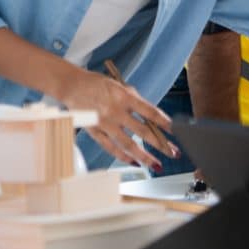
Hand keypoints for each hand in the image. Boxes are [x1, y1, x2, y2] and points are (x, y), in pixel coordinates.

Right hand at [56, 68, 179, 170]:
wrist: (72, 86)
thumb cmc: (98, 84)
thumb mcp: (120, 86)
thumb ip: (135, 100)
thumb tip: (151, 116)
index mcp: (124, 97)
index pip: (150, 112)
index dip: (164, 123)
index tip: (176, 131)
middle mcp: (115, 112)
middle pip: (142, 131)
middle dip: (160, 144)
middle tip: (173, 152)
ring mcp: (104, 124)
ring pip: (128, 145)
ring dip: (144, 156)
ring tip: (156, 164)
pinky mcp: (94, 132)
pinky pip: (111, 148)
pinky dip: (123, 157)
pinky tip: (134, 162)